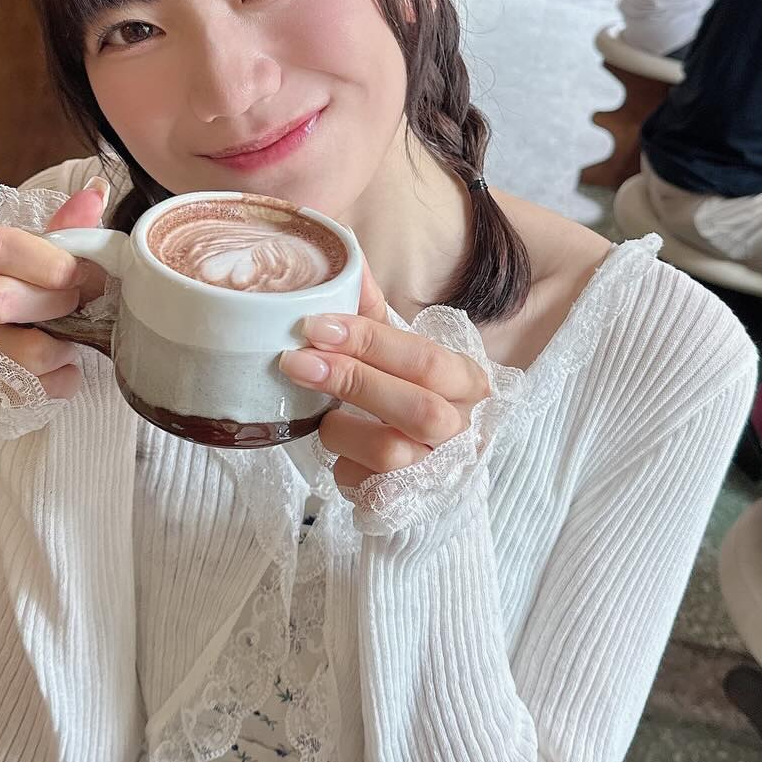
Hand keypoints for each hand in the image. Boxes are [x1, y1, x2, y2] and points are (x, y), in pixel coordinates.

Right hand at [0, 179, 109, 400]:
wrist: (42, 336)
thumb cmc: (53, 285)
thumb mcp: (63, 252)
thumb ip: (73, 226)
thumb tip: (96, 192)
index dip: (41, 262)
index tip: (74, 275)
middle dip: (48, 305)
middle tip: (73, 305)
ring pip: (17, 352)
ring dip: (59, 348)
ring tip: (75, 341)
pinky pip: (32, 389)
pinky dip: (62, 381)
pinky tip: (69, 368)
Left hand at [281, 266, 488, 489]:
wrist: (432, 462)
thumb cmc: (409, 392)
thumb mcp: (398, 351)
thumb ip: (372, 310)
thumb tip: (343, 256)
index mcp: (466, 381)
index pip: (423, 358)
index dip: (369, 341)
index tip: (316, 324)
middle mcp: (462, 429)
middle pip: (415, 408)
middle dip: (352, 381)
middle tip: (295, 361)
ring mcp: (438, 471)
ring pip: (390, 454)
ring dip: (342, 429)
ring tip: (321, 416)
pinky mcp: (409, 504)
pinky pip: (367, 489)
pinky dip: (342, 468)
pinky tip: (339, 452)